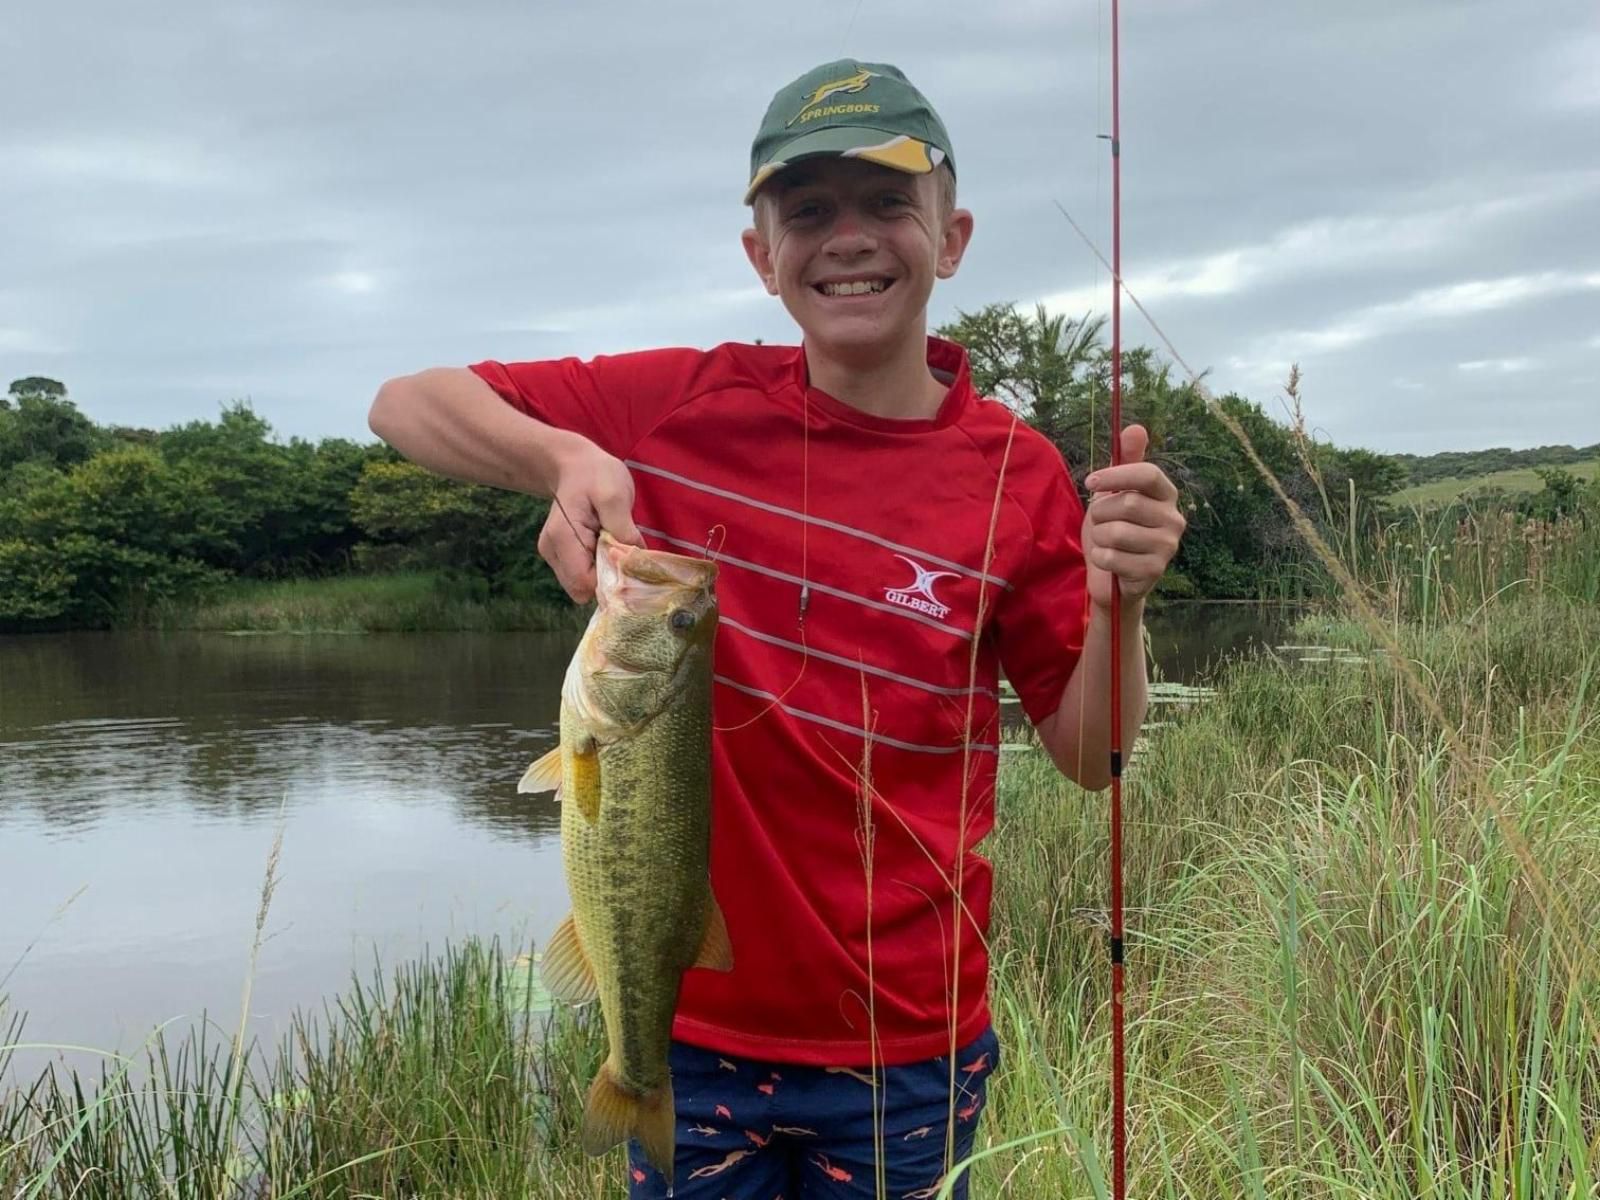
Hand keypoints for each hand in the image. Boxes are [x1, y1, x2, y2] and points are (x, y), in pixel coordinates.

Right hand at [537, 439, 643, 602]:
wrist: (576, 466)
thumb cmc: (595, 475)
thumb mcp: (614, 494)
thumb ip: (623, 529)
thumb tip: (635, 560)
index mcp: (562, 537)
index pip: (584, 582)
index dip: (611, 580)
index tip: (630, 562)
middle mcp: (552, 552)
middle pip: (583, 589)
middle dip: (609, 579)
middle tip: (625, 552)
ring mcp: (555, 557)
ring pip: (584, 586)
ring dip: (605, 573)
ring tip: (614, 544)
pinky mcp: (562, 559)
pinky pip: (585, 577)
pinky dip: (600, 569)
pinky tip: (607, 547)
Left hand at [1082, 424, 1184, 609]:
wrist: (1111, 575)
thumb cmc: (1113, 528)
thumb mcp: (1114, 493)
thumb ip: (1125, 462)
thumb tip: (1136, 427)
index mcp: (1166, 494)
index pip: (1148, 474)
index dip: (1116, 475)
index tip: (1090, 482)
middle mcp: (1174, 519)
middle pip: (1127, 504)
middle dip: (1100, 513)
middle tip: (1099, 522)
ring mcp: (1167, 547)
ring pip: (1116, 532)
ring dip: (1099, 537)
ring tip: (1105, 542)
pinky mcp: (1154, 571)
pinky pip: (1112, 557)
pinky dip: (1100, 558)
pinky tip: (1108, 562)